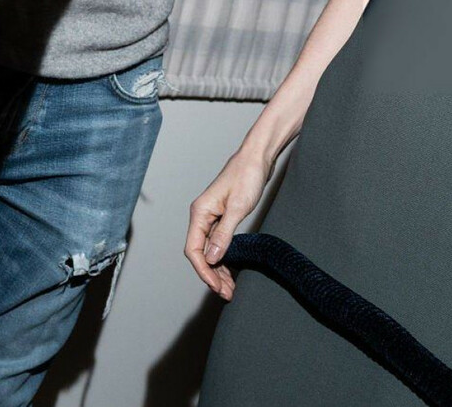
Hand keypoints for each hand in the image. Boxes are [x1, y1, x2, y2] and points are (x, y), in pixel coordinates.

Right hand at [185, 148, 270, 299]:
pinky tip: (232, 270)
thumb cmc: (247, 176)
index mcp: (200, 212)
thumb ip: (223, 234)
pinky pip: (218, 244)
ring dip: (219, 270)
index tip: (217, 286)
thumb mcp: (238, 207)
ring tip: (230, 288)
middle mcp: (202, 216)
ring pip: (209, 251)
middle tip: (227, 293)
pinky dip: (224, 259)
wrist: (258, 158)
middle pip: (200, 253)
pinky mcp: (222, 218)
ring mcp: (212, 217)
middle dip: (212, 275)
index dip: (204, 271)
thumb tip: (212, 259)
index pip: (193, 249)